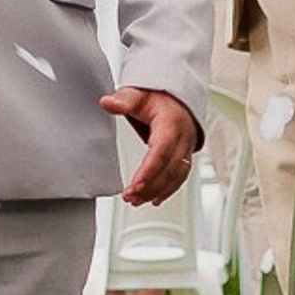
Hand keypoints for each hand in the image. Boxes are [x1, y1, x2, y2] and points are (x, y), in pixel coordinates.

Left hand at [105, 87, 201, 206]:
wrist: (178, 98)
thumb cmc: (159, 97)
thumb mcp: (140, 94)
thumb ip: (124, 99)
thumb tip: (107, 102)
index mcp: (171, 123)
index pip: (162, 150)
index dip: (150, 170)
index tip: (135, 184)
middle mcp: (183, 138)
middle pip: (169, 168)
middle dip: (151, 186)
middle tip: (130, 197)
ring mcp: (186, 148)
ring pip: (176, 176)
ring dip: (157, 191)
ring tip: (136, 201)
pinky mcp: (185, 156)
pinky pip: (180, 176)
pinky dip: (168, 190)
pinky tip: (154, 199)